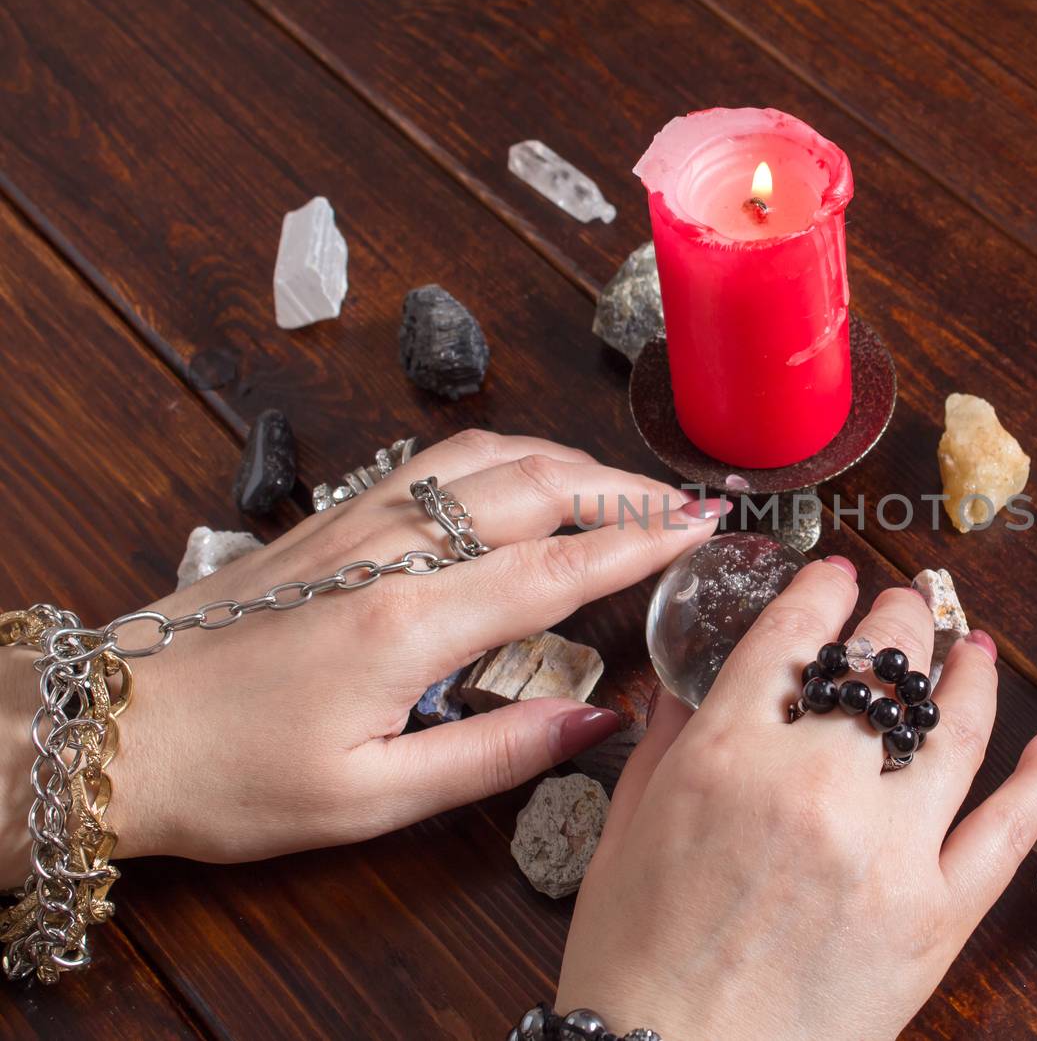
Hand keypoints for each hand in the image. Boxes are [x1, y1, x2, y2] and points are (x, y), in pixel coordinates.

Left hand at [0, 430, 726, 881]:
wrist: (116, 726)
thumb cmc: (234, 776)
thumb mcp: (370, 798)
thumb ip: (493, 756)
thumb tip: (594, 722)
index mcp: (408, 623)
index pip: (556, 567)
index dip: (641, 544)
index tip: (703, 529)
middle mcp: (390, 551)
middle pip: (535, 488)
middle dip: (625, 490)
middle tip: (687, 506)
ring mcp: (357, 521)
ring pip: (488, 456)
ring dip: (570, 460)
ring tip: (624, 488)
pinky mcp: (332, 517)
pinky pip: (439, 458)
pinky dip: (507, 454)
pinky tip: (525, 475)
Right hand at [555, 560, 1036, 1039]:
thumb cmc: (633, 965)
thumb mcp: (626, 833)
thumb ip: (667, 741)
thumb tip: (696, 680)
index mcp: (726, 757)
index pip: (793, 638)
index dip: (822, 592)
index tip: (837, 577)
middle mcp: (813, 787)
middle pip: (881, 668)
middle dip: (898, 620)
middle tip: (907, 606)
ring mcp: (887, 852)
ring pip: (955, 729)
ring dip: (971, 675)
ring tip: (976, 649)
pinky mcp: (937, 919)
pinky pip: (1008, 831)